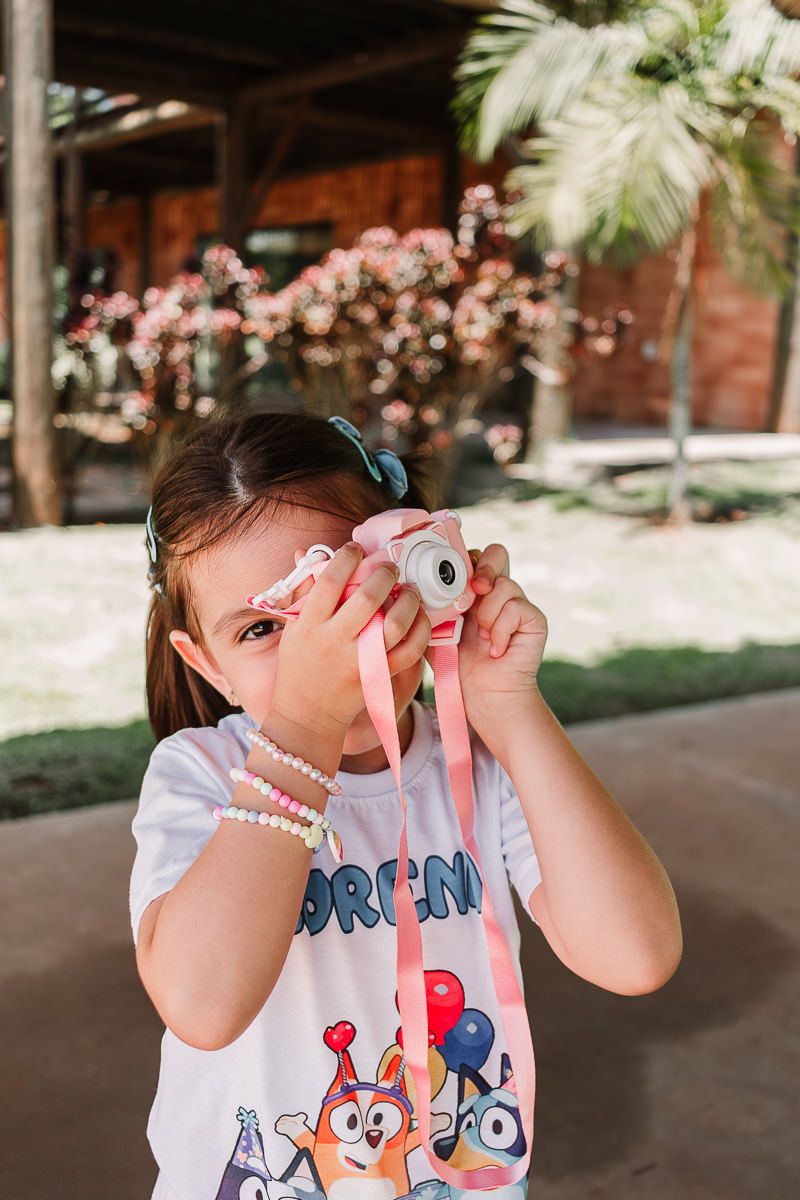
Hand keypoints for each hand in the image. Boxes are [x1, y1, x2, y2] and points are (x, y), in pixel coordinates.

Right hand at [271, 542, 431, 732]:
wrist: (308, 712)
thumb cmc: (299, 664)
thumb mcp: (293, 626)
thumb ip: (302, 589)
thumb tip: (310, 553)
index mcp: (310, 624)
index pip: (331, 581)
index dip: (348, 557)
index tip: (356, 549)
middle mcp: (335, 641)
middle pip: (368, 598)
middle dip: (385, 574)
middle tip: (391, 567)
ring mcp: (360, 660)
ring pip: (395, 623)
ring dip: (409, 599)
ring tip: (410, 589)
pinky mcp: (380, 676)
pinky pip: (411, 650)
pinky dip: (421, 629)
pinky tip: (419, 616)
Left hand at [427, 543, 546, 732]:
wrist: (484, 698)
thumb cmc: (458, 666)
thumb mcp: (435, 631)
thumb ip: (428, 606)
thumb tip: (412, 583)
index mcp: (474, 592)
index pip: (473, 557)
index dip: (463, 560)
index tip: (448, 577)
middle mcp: (498, 593)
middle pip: (497, 553)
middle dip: (483, 567)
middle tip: (475, 589)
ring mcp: (518, 605)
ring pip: (504, 585)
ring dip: (487, 612)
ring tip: (483, 636)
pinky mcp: (534, 620)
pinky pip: (517, 608)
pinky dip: (501, 630)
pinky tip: (496, 649)